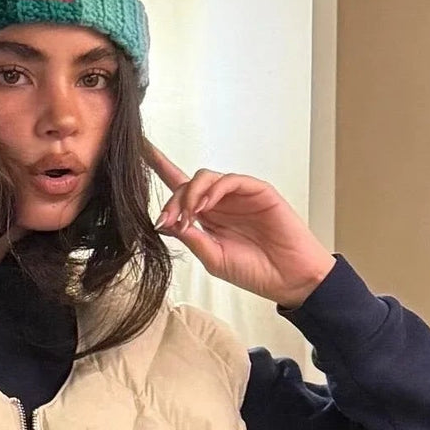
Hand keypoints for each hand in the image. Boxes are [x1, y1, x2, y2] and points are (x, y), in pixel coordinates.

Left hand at [145, 141, 335, 308]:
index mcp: (208, 219)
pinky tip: (206, 206)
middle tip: (169, 221)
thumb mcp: (213, 258)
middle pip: (186, 185)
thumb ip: (191, 238)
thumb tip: (165, 222)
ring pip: (205, 178)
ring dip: (190, 195)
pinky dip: (213, 189)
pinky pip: (230, 180)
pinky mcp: (258, 191)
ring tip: (190, 216)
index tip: (140, 150)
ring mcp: (238, 196)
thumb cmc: (255, 271)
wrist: (289, 279)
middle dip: (173, 201)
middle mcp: (220, 203)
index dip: (160, 168)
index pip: (180, 189)